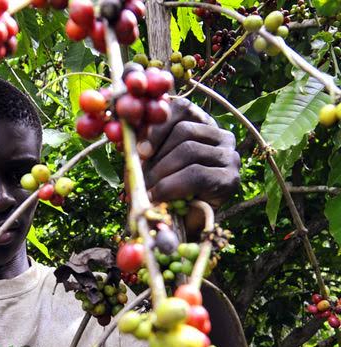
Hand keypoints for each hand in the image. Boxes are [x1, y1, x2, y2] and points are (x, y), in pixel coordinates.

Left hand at [140, 97, 240, 229]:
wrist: (178, 225)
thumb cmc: (160, 190)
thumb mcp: (148, 162)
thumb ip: (143, 144)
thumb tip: (128, 128)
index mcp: (201, 124)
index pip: (182, 109)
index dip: (157, 127)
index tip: (140, 151)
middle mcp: (221, 136)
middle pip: (184, 131)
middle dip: (157, 156)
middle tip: (141, 178)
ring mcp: (230, 156)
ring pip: (189, 150)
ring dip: (161, 173)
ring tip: (148, 190)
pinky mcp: (231, 179)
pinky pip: (196, 174)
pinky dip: (170, 187)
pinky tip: (158, 197)